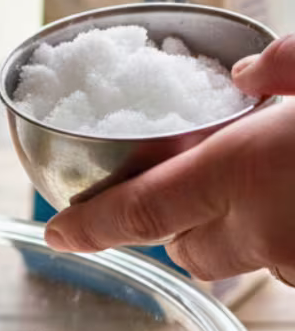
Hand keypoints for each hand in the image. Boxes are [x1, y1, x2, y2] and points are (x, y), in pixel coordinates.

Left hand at [43, 35, 294, 285]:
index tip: (58, 233)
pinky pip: (286, 266)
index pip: (141, 210)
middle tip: (197, 184)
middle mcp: (261, 230)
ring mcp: (292, 264)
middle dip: (176, 225)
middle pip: (185, 249)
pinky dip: (284, 238)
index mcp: (244, 170)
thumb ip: (287, 64)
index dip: (92, 225)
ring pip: (240, 260)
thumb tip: (246, 73)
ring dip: (240, 232)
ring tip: (274, 185)